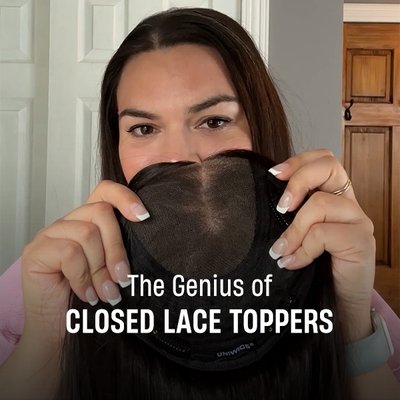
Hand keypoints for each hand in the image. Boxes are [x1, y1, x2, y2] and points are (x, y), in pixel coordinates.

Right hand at [20, 180, 148, 341]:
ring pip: (87, 234)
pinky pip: (70, 253)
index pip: (104, 191)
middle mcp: (68, 222)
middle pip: (100, 212)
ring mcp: (50, 235)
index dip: (125, 197)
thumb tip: (147, 241)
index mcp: (87, 222)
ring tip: (106, 293)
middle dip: (117, 248)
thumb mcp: (110, 268)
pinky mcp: (36, 251)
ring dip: (101, 269)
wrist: (57, 329)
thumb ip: (119, 250)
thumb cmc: (88, 297)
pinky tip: (87, 295)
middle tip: (123, 278)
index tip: (143, 216)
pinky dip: (83, 278)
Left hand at [268, 149, 374, 341]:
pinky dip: (302, 250)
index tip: (273, 175)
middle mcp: (348, 203)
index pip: (323, 159)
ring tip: (280, 251)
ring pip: (321, 204)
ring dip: (293, 230)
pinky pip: (323, 235)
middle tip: (281, 207)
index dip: (298, 161)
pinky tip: (292, 263)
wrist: (336, 304)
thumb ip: (289, 215)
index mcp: (333, 196)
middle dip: (298, 181)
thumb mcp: (297, 234)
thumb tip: (259, 198)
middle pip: (330, 165)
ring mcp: (358, 221)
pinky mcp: (361, 242)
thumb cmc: (313, 266)